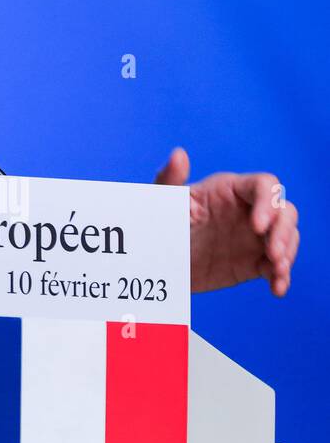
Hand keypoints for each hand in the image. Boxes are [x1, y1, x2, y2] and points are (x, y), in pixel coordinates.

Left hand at [154, 147, 298, 296]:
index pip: (265, 185)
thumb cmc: (156, 221)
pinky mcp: (254, 262)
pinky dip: (282, 276)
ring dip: (288, 253)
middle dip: (284, 231)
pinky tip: (277, 288)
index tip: (258, 226)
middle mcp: (247, 210)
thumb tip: (179, 154)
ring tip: (276, 271)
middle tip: (272, 253)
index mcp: (227, 189)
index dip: (269, 203)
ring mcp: (253, 237)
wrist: (155, 260)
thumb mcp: (161, 202)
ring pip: (287, 237)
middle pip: (285, 211)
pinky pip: (278, 266)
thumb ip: (169, 179)